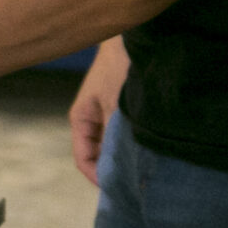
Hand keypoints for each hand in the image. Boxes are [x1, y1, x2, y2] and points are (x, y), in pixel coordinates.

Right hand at [70, 37, 130, 183]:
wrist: (131, 38)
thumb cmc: (118, 69)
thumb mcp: (115, 106)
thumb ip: (113, 138)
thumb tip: (116, 171)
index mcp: (80, 120)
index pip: (83, 160)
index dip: (98, 178)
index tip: (118, 189)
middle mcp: (91, 121)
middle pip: (97, 156)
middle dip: (112, 169)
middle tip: (135, 184)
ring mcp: (105, 115)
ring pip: (111, 146)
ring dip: (123, 156)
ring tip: (143, 169)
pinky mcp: (120, 109)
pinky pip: (121, 135)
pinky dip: (130, 143)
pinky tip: (147, 149)